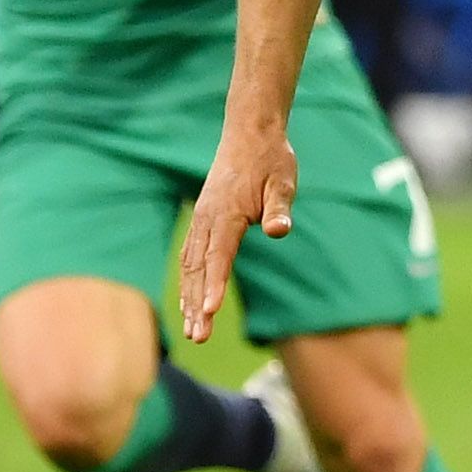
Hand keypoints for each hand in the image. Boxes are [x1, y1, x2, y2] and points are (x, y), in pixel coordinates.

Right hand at [176, 114, 296, 342]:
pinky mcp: (202, 220)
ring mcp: (200, 220)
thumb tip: (279, 230)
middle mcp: (206, 219)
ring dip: (188, 299)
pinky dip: (188, 282)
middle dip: (196, 305)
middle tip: (198, 338)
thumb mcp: (283, 181)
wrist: (250, 133)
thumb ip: (279, 208)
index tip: (210, 313)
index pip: (218, 256)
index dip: (214, 286)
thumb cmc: (271, 159)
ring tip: (192, 332)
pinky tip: (188, 304)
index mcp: (226, 212)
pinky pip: (190, 256)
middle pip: (198, 268)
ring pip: (189, 266)